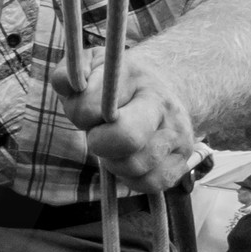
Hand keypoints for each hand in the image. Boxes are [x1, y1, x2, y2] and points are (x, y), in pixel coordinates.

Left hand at [50, 46, 195, 193]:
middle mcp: (163, 104)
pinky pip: (149, 183)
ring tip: (115, 146)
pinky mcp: (184, 158)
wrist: (161, 87)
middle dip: (99, 143)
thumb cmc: (115, 84)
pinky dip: (131, 179)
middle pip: (126, 138)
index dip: (79, 113)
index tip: (87, 111)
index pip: (92, 106)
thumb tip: (66, 85)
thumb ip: (69, 74)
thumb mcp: (90, 68)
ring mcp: (178, 132)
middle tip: (98, 135)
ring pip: (134, 166)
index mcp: (134, 76)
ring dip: (113, 162)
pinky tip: (128, 160)